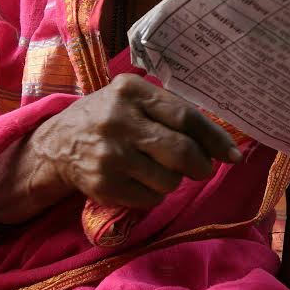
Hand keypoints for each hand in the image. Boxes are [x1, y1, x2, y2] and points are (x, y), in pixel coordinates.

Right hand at [26, 73, 241, 209]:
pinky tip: (138, 180)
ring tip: (156, 169)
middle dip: (200, 166)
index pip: (185, 117)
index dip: (214, 138)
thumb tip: (219, 142)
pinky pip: (150, 198)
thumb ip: (170, 111)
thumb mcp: (132, 99)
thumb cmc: (108, 117)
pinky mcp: (104, 184)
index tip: (232, 155)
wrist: (57, 144)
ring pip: (169, 180)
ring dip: (172, 180)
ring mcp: (110, 154)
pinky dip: (153, 194)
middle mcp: (119, 120)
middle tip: (200, 169)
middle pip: (182, 152)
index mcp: (131, 91)